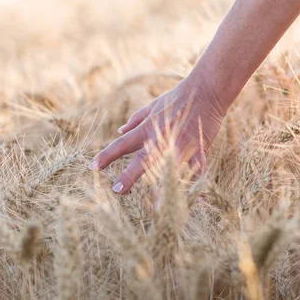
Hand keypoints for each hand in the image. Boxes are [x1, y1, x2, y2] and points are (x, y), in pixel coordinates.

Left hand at [90, 72, 225, 193]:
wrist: (206, 91)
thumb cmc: (177, 97)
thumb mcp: (153, 105)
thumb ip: (135, 119)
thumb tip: (119, 130)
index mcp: (147, 129)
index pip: (122, 144)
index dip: (107, 155)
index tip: (93, 166)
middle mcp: (161, 139)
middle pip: (142, 160)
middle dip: (130, 176)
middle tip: (117, 190)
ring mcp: (180, 145)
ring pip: (169, 170)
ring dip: (162, 189)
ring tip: (156, 209)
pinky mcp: (198, 149)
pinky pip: (197, 171)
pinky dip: (196, 184)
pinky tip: (196, 201)